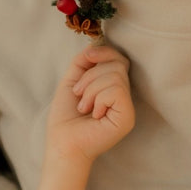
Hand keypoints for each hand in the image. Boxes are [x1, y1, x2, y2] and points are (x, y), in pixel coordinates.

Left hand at [46, 44, 134, 162]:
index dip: (104, 53)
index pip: (119, 59)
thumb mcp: (72, 81)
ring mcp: (127, 107)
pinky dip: (99, 99)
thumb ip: (83, 62)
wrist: (62, 142)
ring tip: (85, 107)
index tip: (87, 58)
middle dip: (91, 76)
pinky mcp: (127, 117)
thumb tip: (95, 47)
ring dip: (91, 90)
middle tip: (79, 96)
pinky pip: (117, 91)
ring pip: (115, 76)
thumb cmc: (65, 116)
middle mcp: (123, 96)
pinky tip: (94, 114)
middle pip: (116, 65)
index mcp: (112, 87)